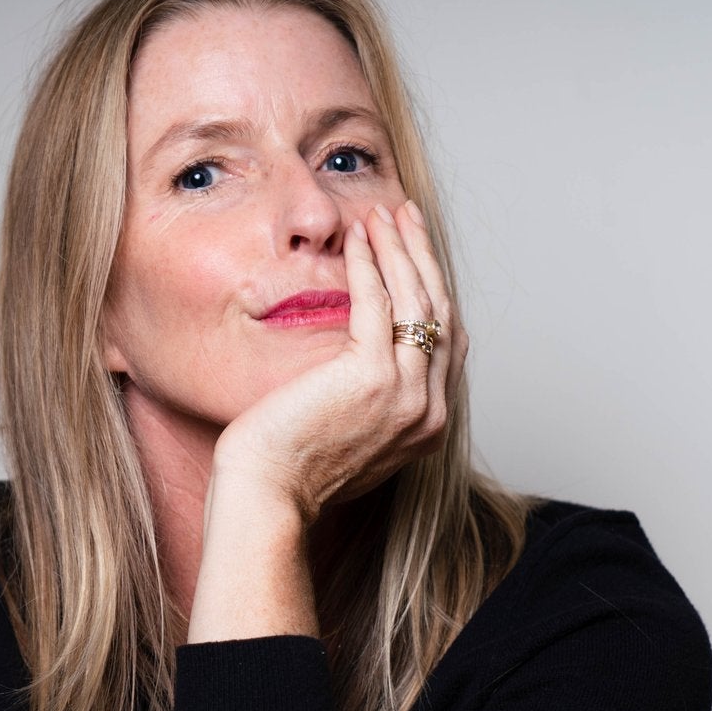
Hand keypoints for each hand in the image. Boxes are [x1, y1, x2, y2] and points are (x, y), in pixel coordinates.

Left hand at [210, 199, 467, 522]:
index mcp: (428, 425)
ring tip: (382, 213)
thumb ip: (369, 402)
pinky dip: (369, 263)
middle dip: (423, 257)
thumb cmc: (290, 472)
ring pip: (416, 300)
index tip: (415, 252)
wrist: (267, 497)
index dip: (432, 290)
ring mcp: (407, 394)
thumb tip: (362, 366)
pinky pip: (377, 302)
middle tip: (406, 216)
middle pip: (439, 313)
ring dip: (400, 248)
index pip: (444, 342)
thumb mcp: (348, 435)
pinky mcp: (371, 376)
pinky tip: (358, 237)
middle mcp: (428, 410)